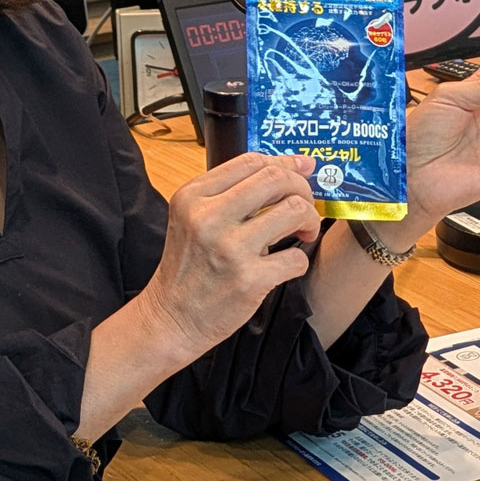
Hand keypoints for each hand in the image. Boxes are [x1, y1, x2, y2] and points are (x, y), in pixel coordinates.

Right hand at [140, 153, 326, 358]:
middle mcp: (208, 217)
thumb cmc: (190, 267)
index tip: (303, 170)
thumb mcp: (194, 219)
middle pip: (276, 179)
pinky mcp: (248, 279)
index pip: (251, 161)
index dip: (285, 163)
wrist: (170, 319)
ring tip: (302, 233)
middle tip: (304, 207)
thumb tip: (297, 167)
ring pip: (294, 210)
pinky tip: (285, 266)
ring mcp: (229, 248)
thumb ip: (235, 193)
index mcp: (193, 197)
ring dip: (309, 220)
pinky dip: (298, 261)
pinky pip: (296, 257)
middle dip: (302, 189)